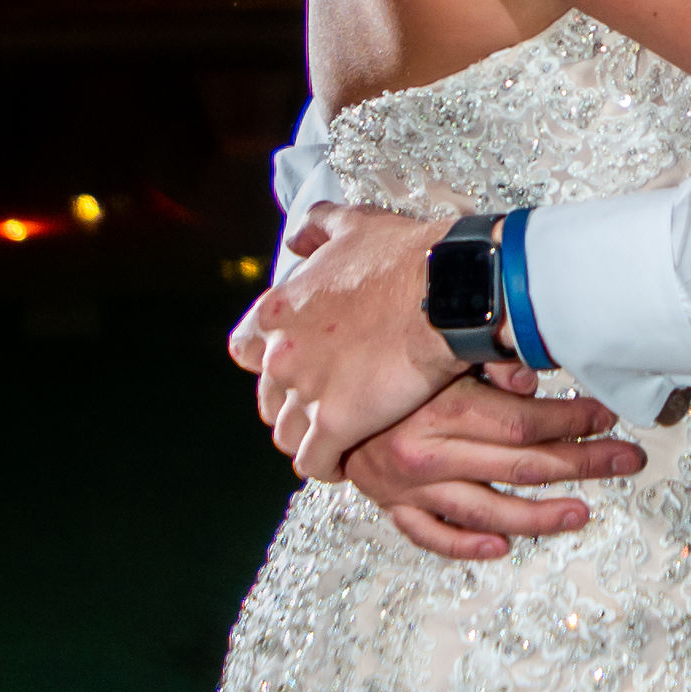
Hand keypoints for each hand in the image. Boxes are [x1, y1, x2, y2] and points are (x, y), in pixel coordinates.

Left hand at [229, 205, 460, 476]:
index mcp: (279, 309)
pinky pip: (314, 462)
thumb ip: (318, 228)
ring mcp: (306, 391)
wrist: (445, 293)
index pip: (245, 350)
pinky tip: (344, 462)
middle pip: (267, 397)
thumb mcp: (354, 226)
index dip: (269, 361)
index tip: (296, 364)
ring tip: (332, 440)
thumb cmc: (406, 258)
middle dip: (289, 404)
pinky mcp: (336, 424)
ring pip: (286, 435)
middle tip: (320, 405)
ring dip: (306, 438)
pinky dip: (326, 465)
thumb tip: (298, 236)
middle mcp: (282, 353)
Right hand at [344, 370, 645, 560]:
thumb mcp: (433, 349)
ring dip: (541, 516)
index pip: (526, 424)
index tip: (607, 414)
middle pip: (522, 467)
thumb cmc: (378, 356)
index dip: (574, 419)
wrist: (311, 386)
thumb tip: (533, 378)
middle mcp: (427, 454)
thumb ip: (485, 363)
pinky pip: (434, 535)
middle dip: (583, 462)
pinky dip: (469, 546)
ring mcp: (408, 487)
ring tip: (583, 512)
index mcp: (441, 410)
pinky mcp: (390, 505)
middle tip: (627, 459)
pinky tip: (504, 548)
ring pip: (488, 513)